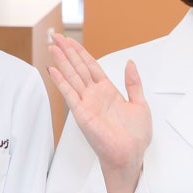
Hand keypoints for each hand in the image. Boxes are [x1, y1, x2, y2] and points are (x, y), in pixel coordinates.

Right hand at [47, 33, 152, 192]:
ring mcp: (87, 104)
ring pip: (72, 77)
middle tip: (56, 37)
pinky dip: (61, 82)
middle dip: (67, 51)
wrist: (131, 155)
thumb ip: (133, 83)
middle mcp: (95, 96)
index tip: (71, 41)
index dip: (80, 52)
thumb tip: (130, 63)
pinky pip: (69, 94)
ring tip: (52, 46)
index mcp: (108, 91)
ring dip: (61, 61)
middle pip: (78, 68)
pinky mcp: (82, 114)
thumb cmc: (135, 136)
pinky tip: (53, 69)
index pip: (91, 66)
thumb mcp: (140, 104)